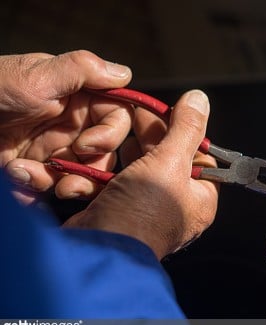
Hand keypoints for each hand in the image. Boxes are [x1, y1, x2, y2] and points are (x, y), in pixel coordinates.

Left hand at [0, 50, 132, 202]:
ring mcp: (55, 148)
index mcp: (79, 98)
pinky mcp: (37, 169)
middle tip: (67, 182)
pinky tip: (14, 176)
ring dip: (60, 182)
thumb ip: (81, 70)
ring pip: (83, 175)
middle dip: (89, 170)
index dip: (112, 134)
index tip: (88, 146)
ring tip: (26, 175)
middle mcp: (72, 124)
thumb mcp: (36, 76)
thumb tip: (125, 73)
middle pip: (106, 153)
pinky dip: (36, 187)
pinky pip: (53, 186)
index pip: (117, 116)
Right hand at [65, 90, 218, 258]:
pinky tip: (99, 158)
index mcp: (199, 198)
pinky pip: (118, 182)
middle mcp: (176, 206)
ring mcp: (147, 209)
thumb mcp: (169, 162)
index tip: (168, 112)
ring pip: (139, 169)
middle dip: (150, 138)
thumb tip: (199, 99)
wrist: (98, 248)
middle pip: (168, 160)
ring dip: (125, 153)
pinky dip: (108, 171)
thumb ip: (185, 129)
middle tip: (138, 113)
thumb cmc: (141, 213)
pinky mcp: (120, 210)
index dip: (184, 132)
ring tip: (115, 136)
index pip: (200, 156)